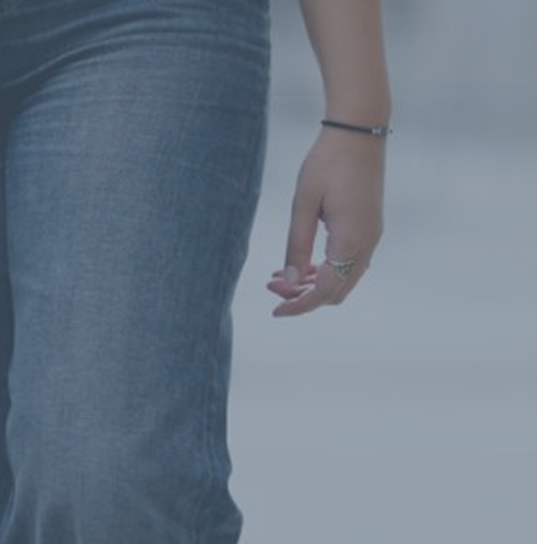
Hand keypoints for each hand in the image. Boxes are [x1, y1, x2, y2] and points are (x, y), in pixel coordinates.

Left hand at [270, 127, 385, 317]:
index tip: (275, 311)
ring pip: (344, 278)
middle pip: (337, 290)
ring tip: (280, 276)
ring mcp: (372, 234)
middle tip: (272, 287)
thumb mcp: (303, 204)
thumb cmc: (328, 162)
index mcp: (351, 239)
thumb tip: (289, 282)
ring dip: (315, 284)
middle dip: (305, 297)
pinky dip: (326, 270)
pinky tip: (300, 263)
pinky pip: (349, 262)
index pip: (325, 290)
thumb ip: (296, 245)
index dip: (299, 305)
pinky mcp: (369, 226)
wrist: (359, 130)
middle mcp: (368, 242)